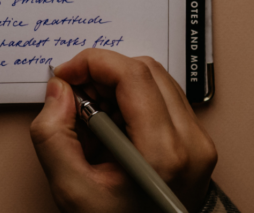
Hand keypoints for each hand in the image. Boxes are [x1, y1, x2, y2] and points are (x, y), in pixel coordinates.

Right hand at [30, 50, 216, 212]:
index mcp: (162, 154)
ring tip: (94, 116)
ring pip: (157, 79)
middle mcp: (191, 143)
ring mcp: (199, 142)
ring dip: (117, 85)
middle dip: (103, 73)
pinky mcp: (198, 143)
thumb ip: (53, 135)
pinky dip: (133, 99)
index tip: (66, 75)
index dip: (92, 63)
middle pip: (145, 70)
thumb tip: (58, 90)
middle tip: (76, 97)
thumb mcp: (71, 189)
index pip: (132, 75)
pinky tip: (114, 125)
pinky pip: (165, 97)